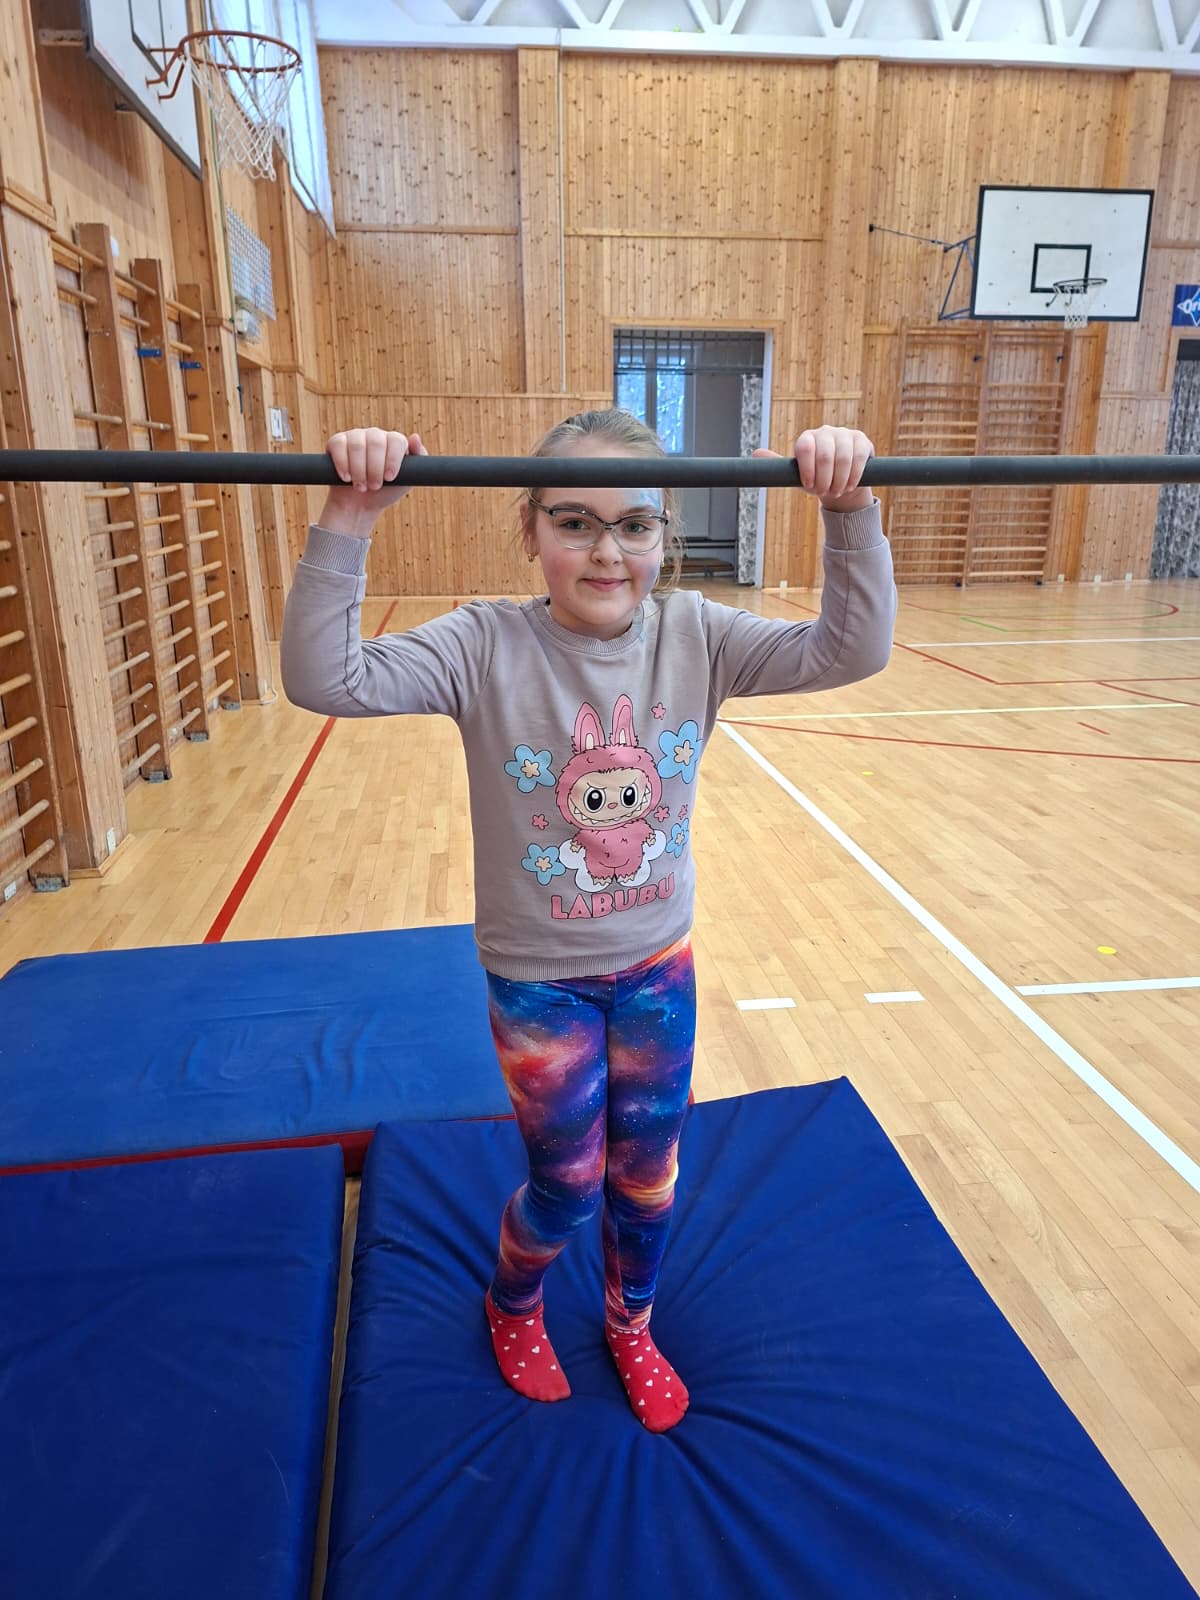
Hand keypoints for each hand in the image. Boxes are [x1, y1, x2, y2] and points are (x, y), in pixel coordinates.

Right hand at [318, 427, 426, 536]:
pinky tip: (346, 477)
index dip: (393, 459)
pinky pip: (338, 445)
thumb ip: (418, 459)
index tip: (389, 478)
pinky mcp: (337, 442)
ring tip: (361, 487)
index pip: (396, 440)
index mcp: (393, 441)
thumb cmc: (386, 492)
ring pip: (357, 445)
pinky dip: (342, 464)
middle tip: (375, 487)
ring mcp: (355, 436)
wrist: (360, 506)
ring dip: (359, 470)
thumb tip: (415, 437)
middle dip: (375, 468)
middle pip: (376, 441)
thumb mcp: (407, 480)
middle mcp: (375, 435)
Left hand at [754, 426, 873, 511]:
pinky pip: (859, 456)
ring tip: (837, 491)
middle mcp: (825, 432)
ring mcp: (845, 434)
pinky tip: (850, 485)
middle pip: (825, 454)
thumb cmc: (816, 478)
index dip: (807, 469)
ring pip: (843, 457)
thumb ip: (777, 465)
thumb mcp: (795, 476)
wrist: (841, 483)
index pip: (804, 448)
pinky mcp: (861, 440)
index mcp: (807, 438)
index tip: (809, 486)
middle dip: (824, 479)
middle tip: (825, 492)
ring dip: (840, 480)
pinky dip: (854, 475)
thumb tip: (755, 453)